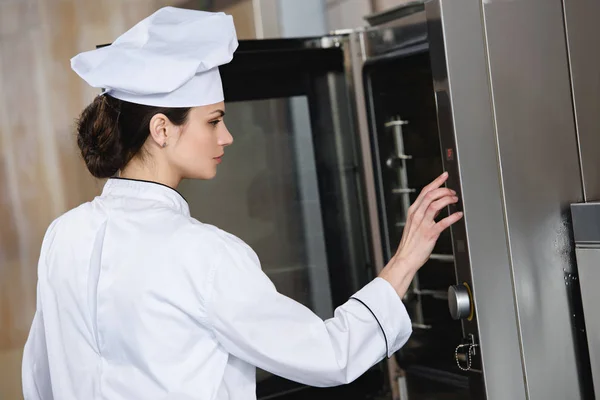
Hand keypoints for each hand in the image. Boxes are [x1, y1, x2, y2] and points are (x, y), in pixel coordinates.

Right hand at [379, 172, 462, 297]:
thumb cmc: (410, 244)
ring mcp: (423, 224)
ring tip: (455, 200)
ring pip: (435, 204)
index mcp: (413, 212)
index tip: (444, 176)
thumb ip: (424, 214)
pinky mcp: (429, 233)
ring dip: (447, 200)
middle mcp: (417, 215)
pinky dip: (452, 217)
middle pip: (430, 195)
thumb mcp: (414, 224)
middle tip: (452, 191)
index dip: (436, 182)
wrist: (405, 258)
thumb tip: (436, 205)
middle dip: (444, 190)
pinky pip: (443, 222)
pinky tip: (458, 215)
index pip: (425, 191)